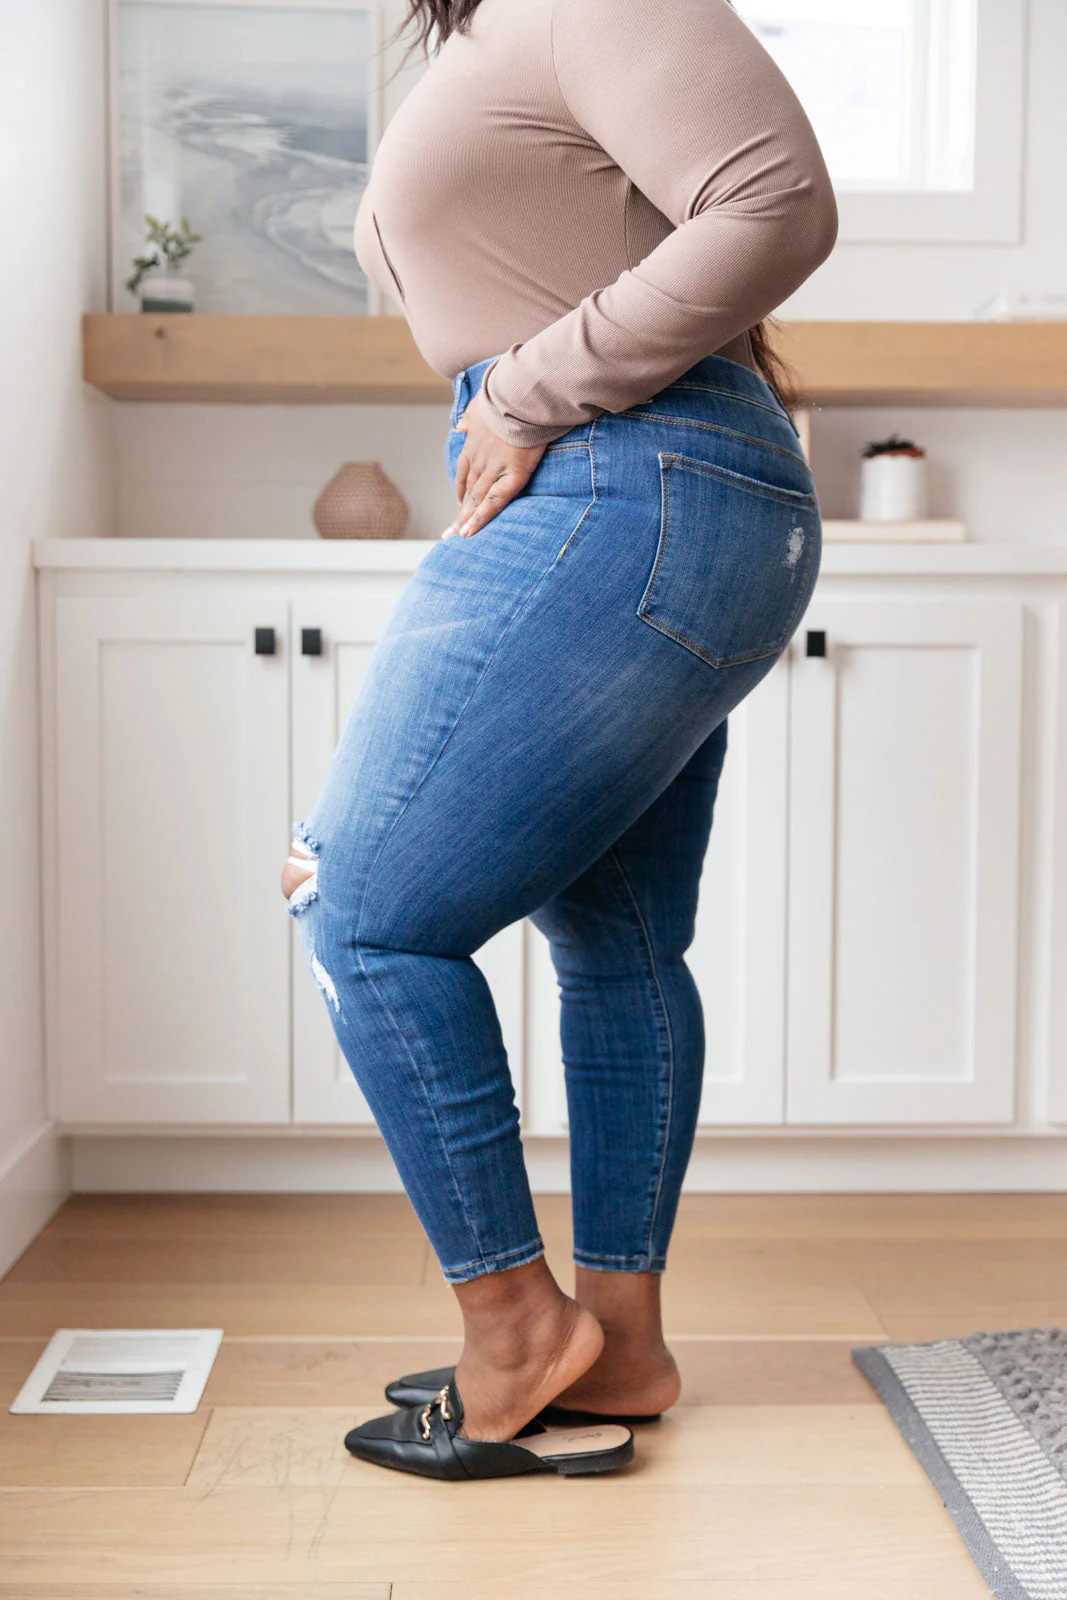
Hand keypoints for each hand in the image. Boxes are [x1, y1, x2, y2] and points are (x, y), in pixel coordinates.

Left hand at [444, 390, 546, 537]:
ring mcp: (493, 469)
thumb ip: (470, 417)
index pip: (464, 471)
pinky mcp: (512, 476)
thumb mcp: (480, 402)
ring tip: (457, 537)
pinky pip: (493, 503)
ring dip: (464, 520)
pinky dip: (479, 519)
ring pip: (476, 500)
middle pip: (467, 490)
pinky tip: (469, 534)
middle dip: (459, 511)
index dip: (461, 488)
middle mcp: (479, 459)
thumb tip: (460, 427)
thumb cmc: (508, 394)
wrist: (524, 394)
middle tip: (449, 532)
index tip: (459, 501)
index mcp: (473, 443)